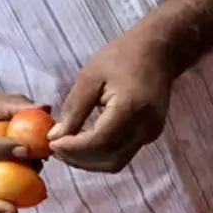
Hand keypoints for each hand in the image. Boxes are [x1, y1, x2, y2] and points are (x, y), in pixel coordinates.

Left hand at [50, 26, 174, 172]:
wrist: (160, 50)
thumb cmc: (123, 55)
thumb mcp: (90, 76)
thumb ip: (74, 108)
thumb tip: (56, 136)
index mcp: (130, 108)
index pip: (99, 142)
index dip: (74, 148)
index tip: (52, 143)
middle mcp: (145, 127)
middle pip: (109, 159)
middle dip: (79, 159)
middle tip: (55, 148)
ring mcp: (150, 133)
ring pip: (116, 162)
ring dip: (89, 161)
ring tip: (67, 148)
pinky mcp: (150, 135)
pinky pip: (123, 154)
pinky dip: (101, 155)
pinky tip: (85, 144)